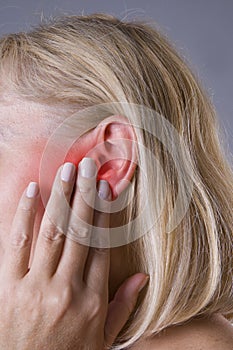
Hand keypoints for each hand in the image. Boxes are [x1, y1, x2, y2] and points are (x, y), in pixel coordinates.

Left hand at [0, 158, 148, 349]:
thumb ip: (122, 306)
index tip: (104, 188)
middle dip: (84, 195)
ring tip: (67, 171)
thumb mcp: (103, 340)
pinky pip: (18, 244)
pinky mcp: (9, 288)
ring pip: (52, 232)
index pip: (101, 246)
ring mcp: (36, 287)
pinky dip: (25, 215)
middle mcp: (67, 289)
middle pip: (79, 232)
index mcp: (92, 300)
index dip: (103, 213)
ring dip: (60, 198)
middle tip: (88, 166)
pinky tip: (32, 192)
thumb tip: (142, 277)